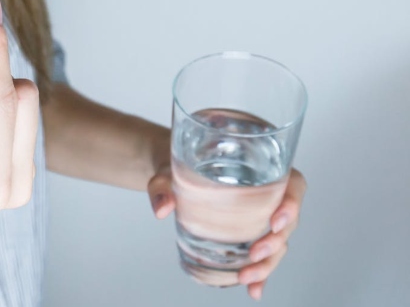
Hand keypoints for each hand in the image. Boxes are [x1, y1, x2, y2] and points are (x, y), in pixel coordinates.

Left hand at [147, 167, 306, 300]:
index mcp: (260, 169)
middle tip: (254, 254)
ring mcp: (259, 217)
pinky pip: (262, 256)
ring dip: (267, 264)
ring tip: (246, 277)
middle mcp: (267, 195)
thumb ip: (162, 186)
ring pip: (278, 243)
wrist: (170, 177)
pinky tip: (254, 289)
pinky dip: (260, 274)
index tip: (275, 221)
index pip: (292, 184)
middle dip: (275, 242)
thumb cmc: (176, 166)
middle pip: (287, 221)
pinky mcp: (248, 235)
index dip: (292, 204)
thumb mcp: (167, 172)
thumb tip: (162, 208)